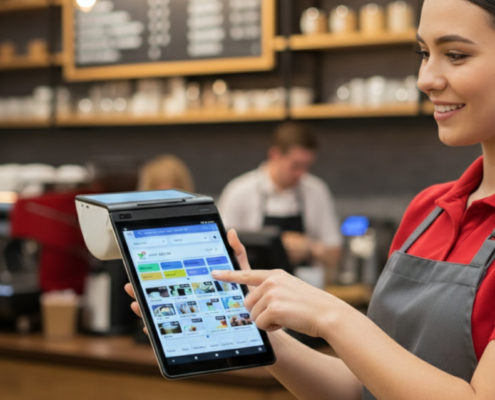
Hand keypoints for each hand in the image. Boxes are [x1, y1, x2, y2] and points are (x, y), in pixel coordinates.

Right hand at [123, 229, 252, 334]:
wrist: (256, 322)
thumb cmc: (246, 299)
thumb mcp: (241, 274)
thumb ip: (234, 253)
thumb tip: (229, 232)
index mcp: (198, 285)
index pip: (175, 278)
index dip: (158, 273)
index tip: (143, 267)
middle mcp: (190, 301)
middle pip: (163, 295)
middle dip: (145, 290)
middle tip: (132, 285)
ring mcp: (189, 317)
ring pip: (163, 313)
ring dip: (146, 309)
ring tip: (136, 304)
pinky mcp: (192, 333)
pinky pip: (171, 332)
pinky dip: (158, 330)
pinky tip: (149, 326)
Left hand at [212, 232, 337, 337]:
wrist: (327, 314)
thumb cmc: (310, 306)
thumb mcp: (290, 289)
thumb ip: (271, 290)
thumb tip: (252, 301)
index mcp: (275, 275)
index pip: (247, 273)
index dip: (229, 275)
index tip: (214, 273)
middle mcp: (271, 281)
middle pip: (248, 302)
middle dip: (259, 312)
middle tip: (279, 313)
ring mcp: (272, 293)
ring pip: (253, 314)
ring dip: (266, 321)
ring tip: (286, 316)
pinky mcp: (273, 308)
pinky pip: (260, 324)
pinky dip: (271, 328)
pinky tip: (286, 322)